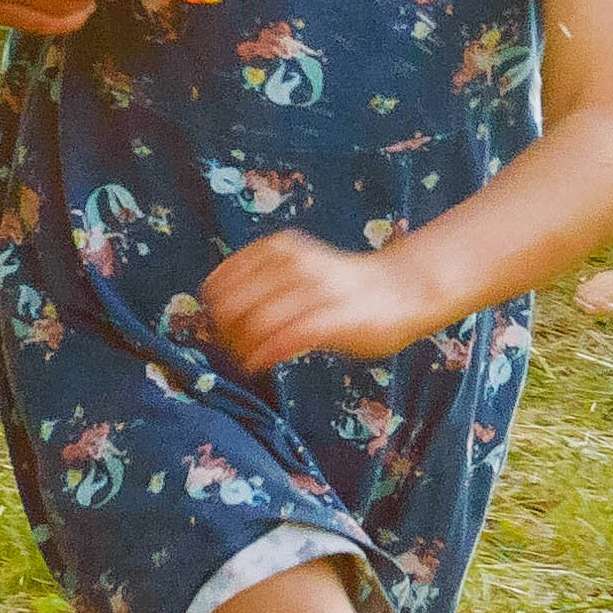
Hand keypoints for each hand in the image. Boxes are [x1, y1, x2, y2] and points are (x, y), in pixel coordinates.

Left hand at [201, 230, 436, 371]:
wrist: (402, 289)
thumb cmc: (342, 285)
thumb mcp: (296, 268)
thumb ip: (262, 281)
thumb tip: (216, 310)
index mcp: (279, 248)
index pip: (220, 283)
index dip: (210, 312)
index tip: (217, 329)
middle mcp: (294, 263)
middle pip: (232, 306)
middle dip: (223, 334)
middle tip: (231, 350)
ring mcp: (316, 289)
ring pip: (256, 323)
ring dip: (241, 349)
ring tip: (245, 360)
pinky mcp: (335, 317)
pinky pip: (286, 338)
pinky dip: (264, 355)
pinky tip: (258, 364)